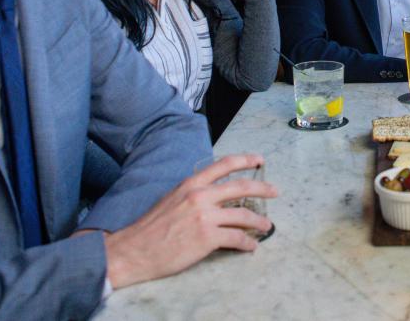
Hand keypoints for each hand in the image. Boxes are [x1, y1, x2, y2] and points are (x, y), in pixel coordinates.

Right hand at [101, 154, 277, 288]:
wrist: (134, 250)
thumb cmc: (150, 228)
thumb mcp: (170, 199)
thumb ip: (192, 194)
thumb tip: (212, 195)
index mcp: (190, 184)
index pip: (224, 165)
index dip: (246, 160)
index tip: (260, 160)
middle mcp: (200, 196)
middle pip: (241, 187)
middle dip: (263, 188)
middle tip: (275, 191)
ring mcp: (205, 217)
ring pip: (243, 215)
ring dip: (259, 221)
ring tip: (267, 226)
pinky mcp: (207, 238)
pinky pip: (237, 238)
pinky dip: (248, 243)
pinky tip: (251, 247)